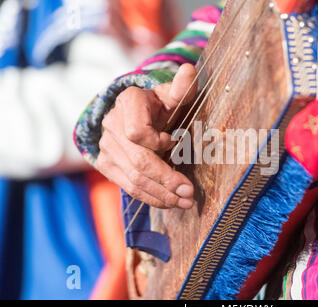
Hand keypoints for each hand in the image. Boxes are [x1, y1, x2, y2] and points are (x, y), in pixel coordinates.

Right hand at [97, 64, 196, 208]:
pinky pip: (127, 186)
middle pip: (137, 162)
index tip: (176, 142)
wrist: (135, 112)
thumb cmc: (160, 103)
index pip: (137, 132)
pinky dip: (150, 198)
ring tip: (184, 202)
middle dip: (166, 181)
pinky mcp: (107, 164)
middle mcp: (112, 125)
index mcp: (127, 103)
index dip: (158, 143)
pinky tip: (168, 203)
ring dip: (161, 195)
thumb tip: (188, 70)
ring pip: (133, 179)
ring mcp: (107, 147)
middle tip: (189, 194)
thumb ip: (181, 87)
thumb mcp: (172, 94)